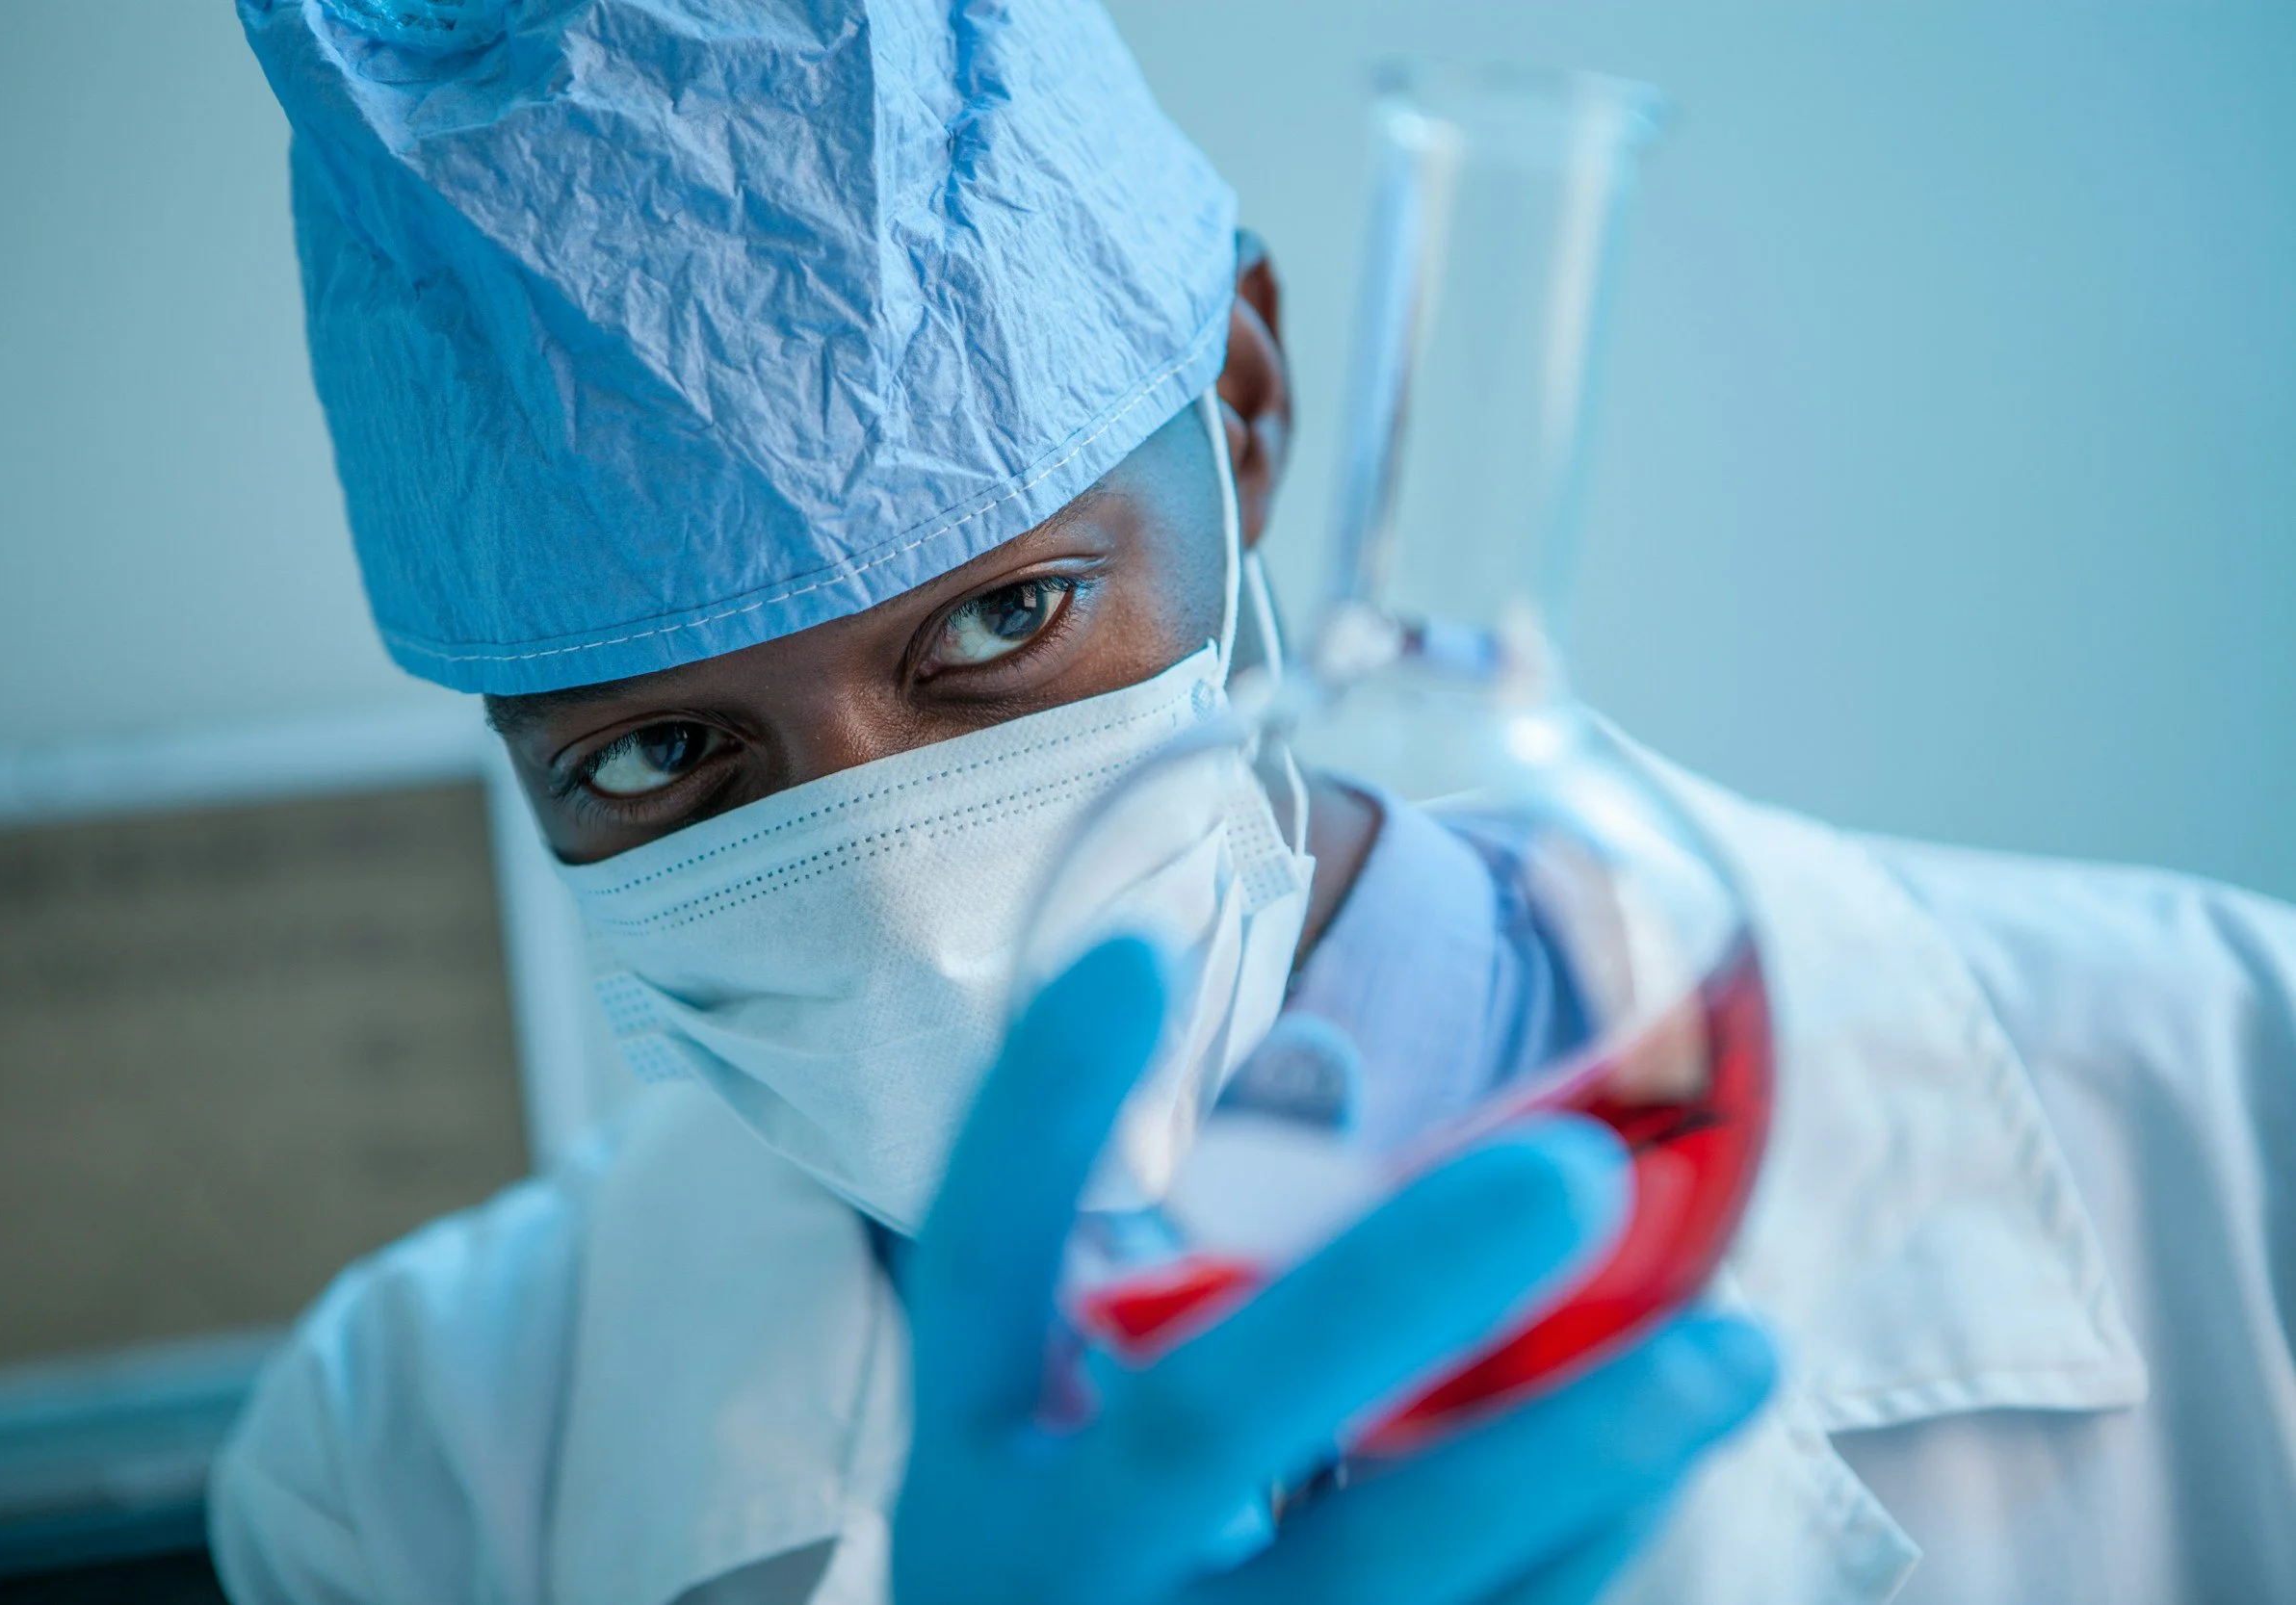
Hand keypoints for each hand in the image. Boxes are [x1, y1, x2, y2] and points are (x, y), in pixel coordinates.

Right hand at [893, 938, 1775, 1604]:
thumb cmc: (1096, 1564)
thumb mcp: (1072, 1437)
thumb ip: (1178, 1272)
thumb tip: (1332, 1072)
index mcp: (972, 1462)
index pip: (977, 1262)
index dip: (1040, 1110)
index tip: (1137, 949)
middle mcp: (1051, 1578)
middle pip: (1198, 1422)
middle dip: (1384, 1290)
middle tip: (1570, 1171)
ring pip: (1380, 1573)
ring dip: (1573, 1454)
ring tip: (1737, 1346)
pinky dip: (1580, 1547)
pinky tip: (1668, 1451)